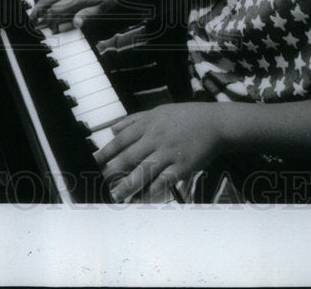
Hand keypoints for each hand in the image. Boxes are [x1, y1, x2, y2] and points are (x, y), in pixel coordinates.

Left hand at [95, 103, 223, 201]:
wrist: (215, 123)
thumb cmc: (185, 116)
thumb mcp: (157, 111)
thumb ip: (133, 120)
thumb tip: (112, 129)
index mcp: (148, 124)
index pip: (121, 140)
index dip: (106, 152)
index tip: (94, 162)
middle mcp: (156, 138)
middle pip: (129, 157)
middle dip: (112, 171)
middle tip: (100, 181)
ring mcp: (169, 152)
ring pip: (144, 171)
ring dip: (128, 185)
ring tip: (116, 195)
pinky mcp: (182, 166)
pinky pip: (164, 181)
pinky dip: (152, 191)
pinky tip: (141, 199)